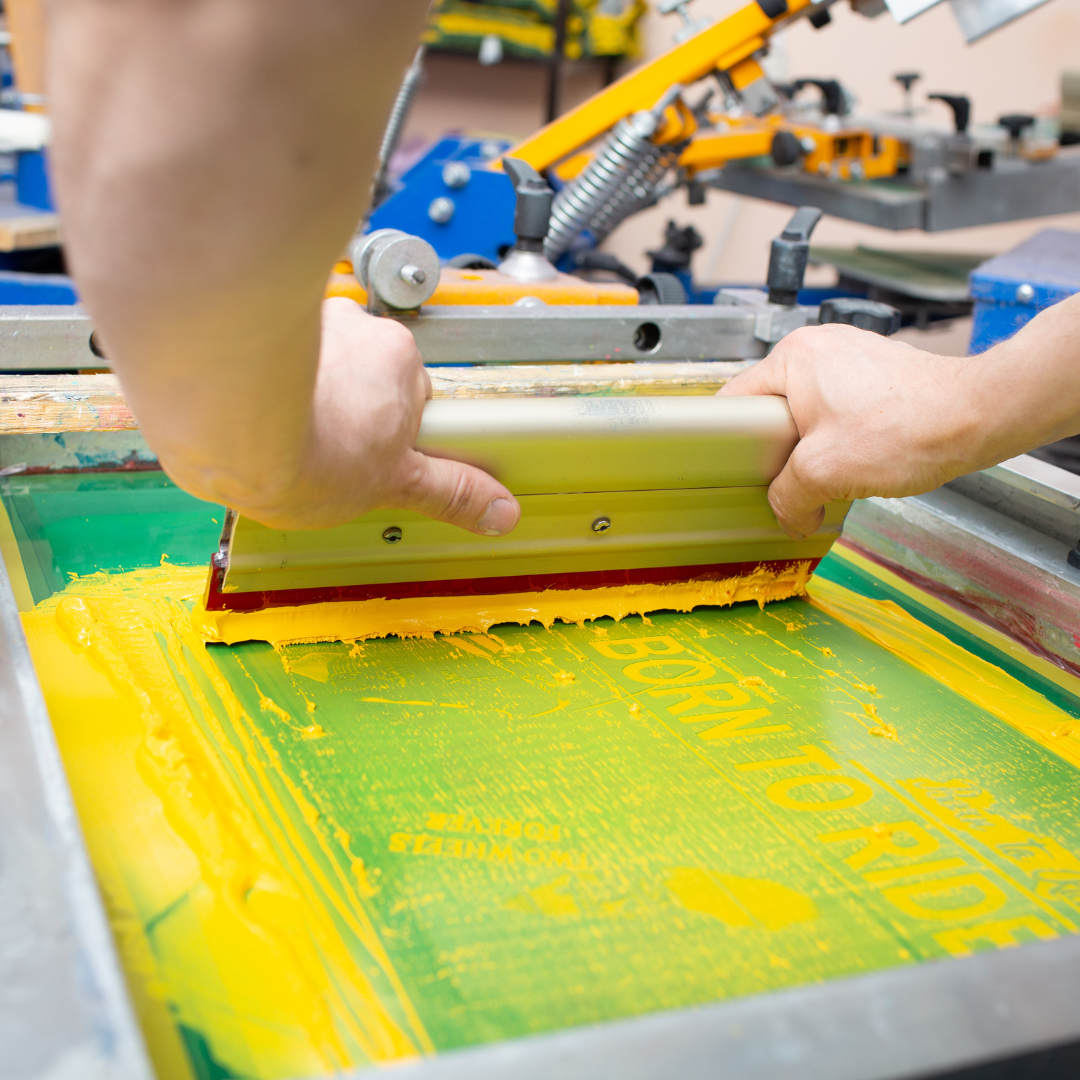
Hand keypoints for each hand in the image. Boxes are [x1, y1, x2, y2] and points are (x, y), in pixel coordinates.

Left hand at [235, 298, 520, 532]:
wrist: (225, 427)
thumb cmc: (308, 448)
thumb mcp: (394, 485)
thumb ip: (450, 492)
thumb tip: (498, 510)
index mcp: (398, 359)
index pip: (409, 393)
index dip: (389, 429)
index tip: (370, 451)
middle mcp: (352, 327)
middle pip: (359, 371)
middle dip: (346, 407)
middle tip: (328, 450)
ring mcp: (298, 320)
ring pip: (309, 358)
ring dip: (298, 389)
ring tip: (284, 435)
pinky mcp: (247, 322)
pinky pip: (261, 350)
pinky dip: (255, 377)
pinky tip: (248, 414)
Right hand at [719, 324, 982, 538]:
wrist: (978, 418)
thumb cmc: (908, 428)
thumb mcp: (824, 473)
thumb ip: (787, 497)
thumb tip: (786, 514)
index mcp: (793, 357)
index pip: (734, 400)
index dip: (729, 443)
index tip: (735, 472)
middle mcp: (818, 346)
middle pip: (771, 408)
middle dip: (777, 450)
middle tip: (787, 480)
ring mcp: (850, 356)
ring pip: (806, 411)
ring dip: (811, 447)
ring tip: (828, 472)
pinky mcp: (876, 372)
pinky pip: (837, 408)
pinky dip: (839, 437)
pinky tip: (856, 461)